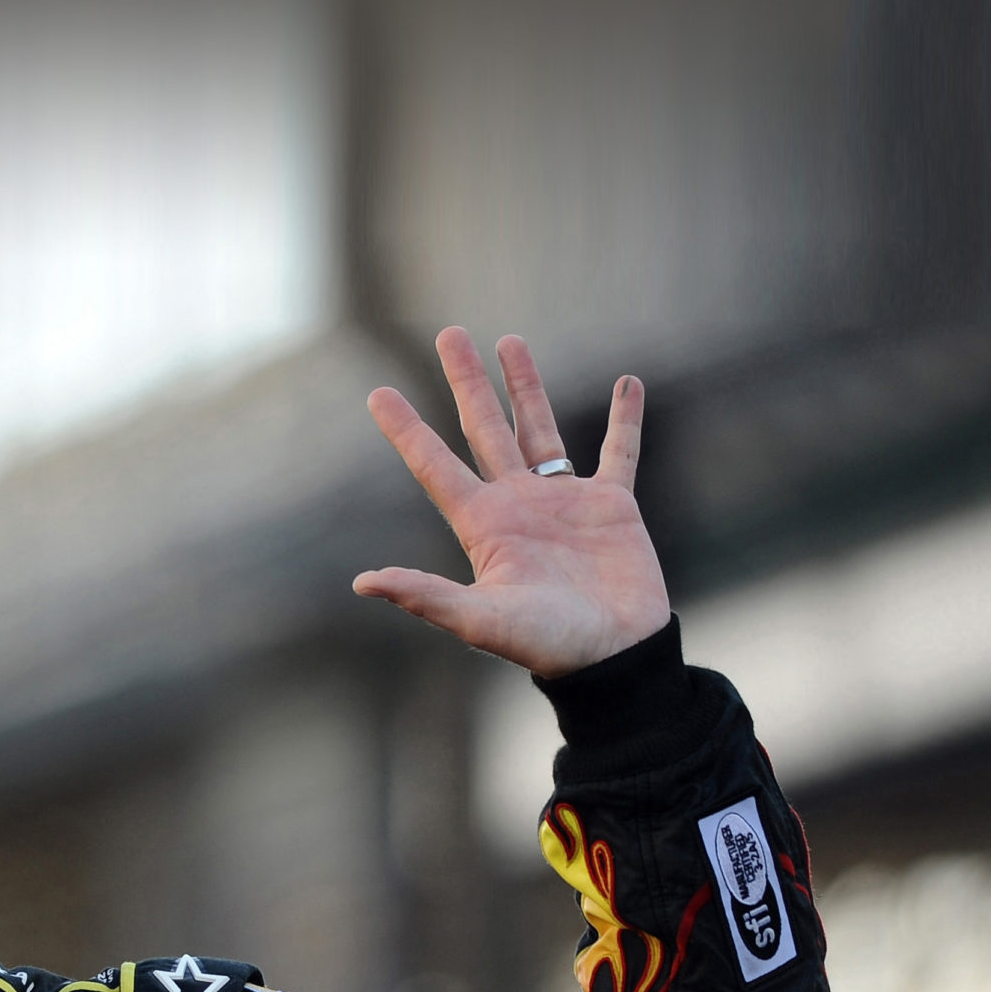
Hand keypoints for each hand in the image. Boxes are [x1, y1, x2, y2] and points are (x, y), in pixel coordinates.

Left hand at [354, 328, 668, 677]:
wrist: (614, 657)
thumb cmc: (546, 645)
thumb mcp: (478, 619)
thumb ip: (425, 595)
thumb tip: (362, 582)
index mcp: (483, 524)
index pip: (435, 465)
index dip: (406, 429)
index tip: (377, 392)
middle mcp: (517, 504)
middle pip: (484, 429)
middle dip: (466, 382)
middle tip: (448, 334)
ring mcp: (564, 501)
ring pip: (539, 428)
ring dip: (525, 385)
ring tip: (509, 340)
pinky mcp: (613, 505)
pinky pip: (620, 451)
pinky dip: (624, 419)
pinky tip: (628, 383)